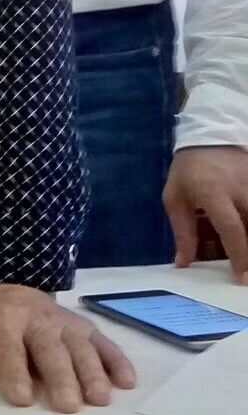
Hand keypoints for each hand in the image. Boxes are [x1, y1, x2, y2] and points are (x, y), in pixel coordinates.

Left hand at [0, 284, 135, 412]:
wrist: (7, 289)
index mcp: (3, 317)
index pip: (9, 346)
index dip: (15, 371)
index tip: (21, 399)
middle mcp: (39, 319)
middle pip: (51, 348)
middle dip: (60, 377)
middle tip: (69, 406)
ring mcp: (65, 323)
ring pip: (81, 347)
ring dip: (92, 372)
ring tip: (99, 399)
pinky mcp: (85, 328)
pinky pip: (104, 342)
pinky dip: (117, 360)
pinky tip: (127, 381)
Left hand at [163, 146, 247, 284]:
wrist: (210, 135)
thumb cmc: (188, 170)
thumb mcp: (175, 198)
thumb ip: (182, 232)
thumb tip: (183, 263)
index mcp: (214, 193)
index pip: (232, 229)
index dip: (240, 256)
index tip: (241, 279)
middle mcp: (241, 190)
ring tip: (247, 261)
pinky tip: (247, 241)